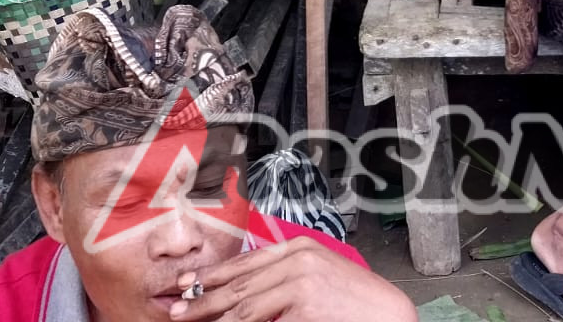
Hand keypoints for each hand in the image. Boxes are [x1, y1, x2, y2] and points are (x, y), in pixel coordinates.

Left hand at [170, 237, 415, 321]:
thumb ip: (283, 278)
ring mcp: (302, 283)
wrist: (388, 313)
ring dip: (215, 321)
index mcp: (299, 248)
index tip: (184, 287)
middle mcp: (297, 259)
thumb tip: (243, 297)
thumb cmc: (354, 301)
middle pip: (238, 284)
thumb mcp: (318, 277)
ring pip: (245, 307)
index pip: (245, 262)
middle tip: (174, 313)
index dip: (211, 276)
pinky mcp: (306, 307)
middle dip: (202, 301)